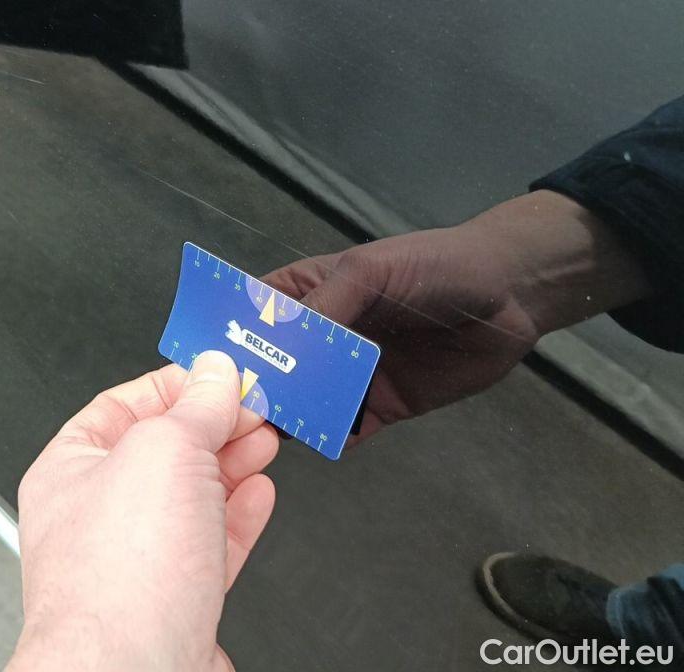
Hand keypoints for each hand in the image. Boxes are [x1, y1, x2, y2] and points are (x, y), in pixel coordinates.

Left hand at [7, 351, 278, 671]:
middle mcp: (98, 514)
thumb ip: (196, 406)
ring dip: (233, 462)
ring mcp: (137, 560)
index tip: (219, 371)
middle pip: (164, 450)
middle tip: (256, 403)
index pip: (124, 404)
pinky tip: (259, 493)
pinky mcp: (175, 599)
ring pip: (191, 496)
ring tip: (266, 437)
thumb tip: (215, 372)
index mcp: (72, 468)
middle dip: (213, 422)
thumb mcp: (165, 452)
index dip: (176, 382)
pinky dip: (239, 513)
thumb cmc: (118, 580)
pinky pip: (211, 543)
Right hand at [264, 191, 650, 441]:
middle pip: (272, 369)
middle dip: (254, 387)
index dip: (226, 338)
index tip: (199, 364)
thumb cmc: (435, 266)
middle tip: (234, 409)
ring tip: (273, 430)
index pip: (251, 318)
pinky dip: (333, 439)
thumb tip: (276, 348)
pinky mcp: (380, 407)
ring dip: (289, 416)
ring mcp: (348, 376)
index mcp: (308, 296)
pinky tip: (328, 442)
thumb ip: (325, 306)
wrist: (511, 295)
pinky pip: (347, 429)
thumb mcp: (371, 271)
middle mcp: (320, 339)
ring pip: (304, 403)